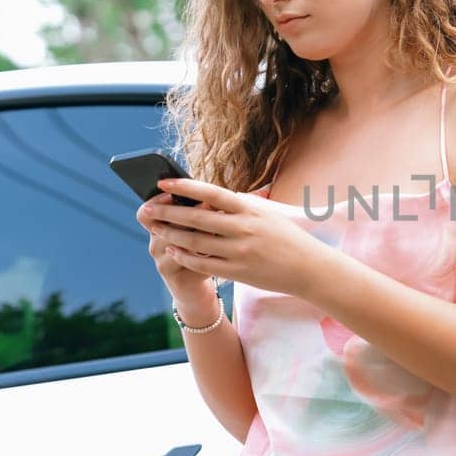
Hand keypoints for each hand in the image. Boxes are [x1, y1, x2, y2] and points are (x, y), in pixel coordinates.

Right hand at [135, 192, 220, 312]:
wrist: (203, 280)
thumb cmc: (206, 246)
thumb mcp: (201, 227)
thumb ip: (202, 212)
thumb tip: (212, 199)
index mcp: (160, 224)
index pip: (147, 210)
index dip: (156, 201)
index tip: (174, 192)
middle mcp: (155, 240)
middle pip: (159, 224)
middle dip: (183, 214)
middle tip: (206, 206)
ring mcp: (160, 258)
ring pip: (174, 241)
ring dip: (196, 234)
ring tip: (215, 228)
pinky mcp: (169, 273)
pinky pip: (183, 260)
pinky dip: (201, 254)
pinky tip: (216, 250)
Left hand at [140, 177, 329, 296]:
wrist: (309, 268)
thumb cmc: (286, 236)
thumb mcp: (266, 212)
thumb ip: (238, 205)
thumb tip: (206, 197)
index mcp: (250, 209)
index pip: (211, 193)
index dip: (185, 187)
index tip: (163, 183)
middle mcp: (243, 228)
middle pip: (196, 218)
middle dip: (167, 212)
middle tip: (146, 209)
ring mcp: (240, 251)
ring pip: (195, 241)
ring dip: (170, 234)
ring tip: (154, 228)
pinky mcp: (238, 272)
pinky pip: (203, 263)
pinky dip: (184, 255)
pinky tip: (172, 249)